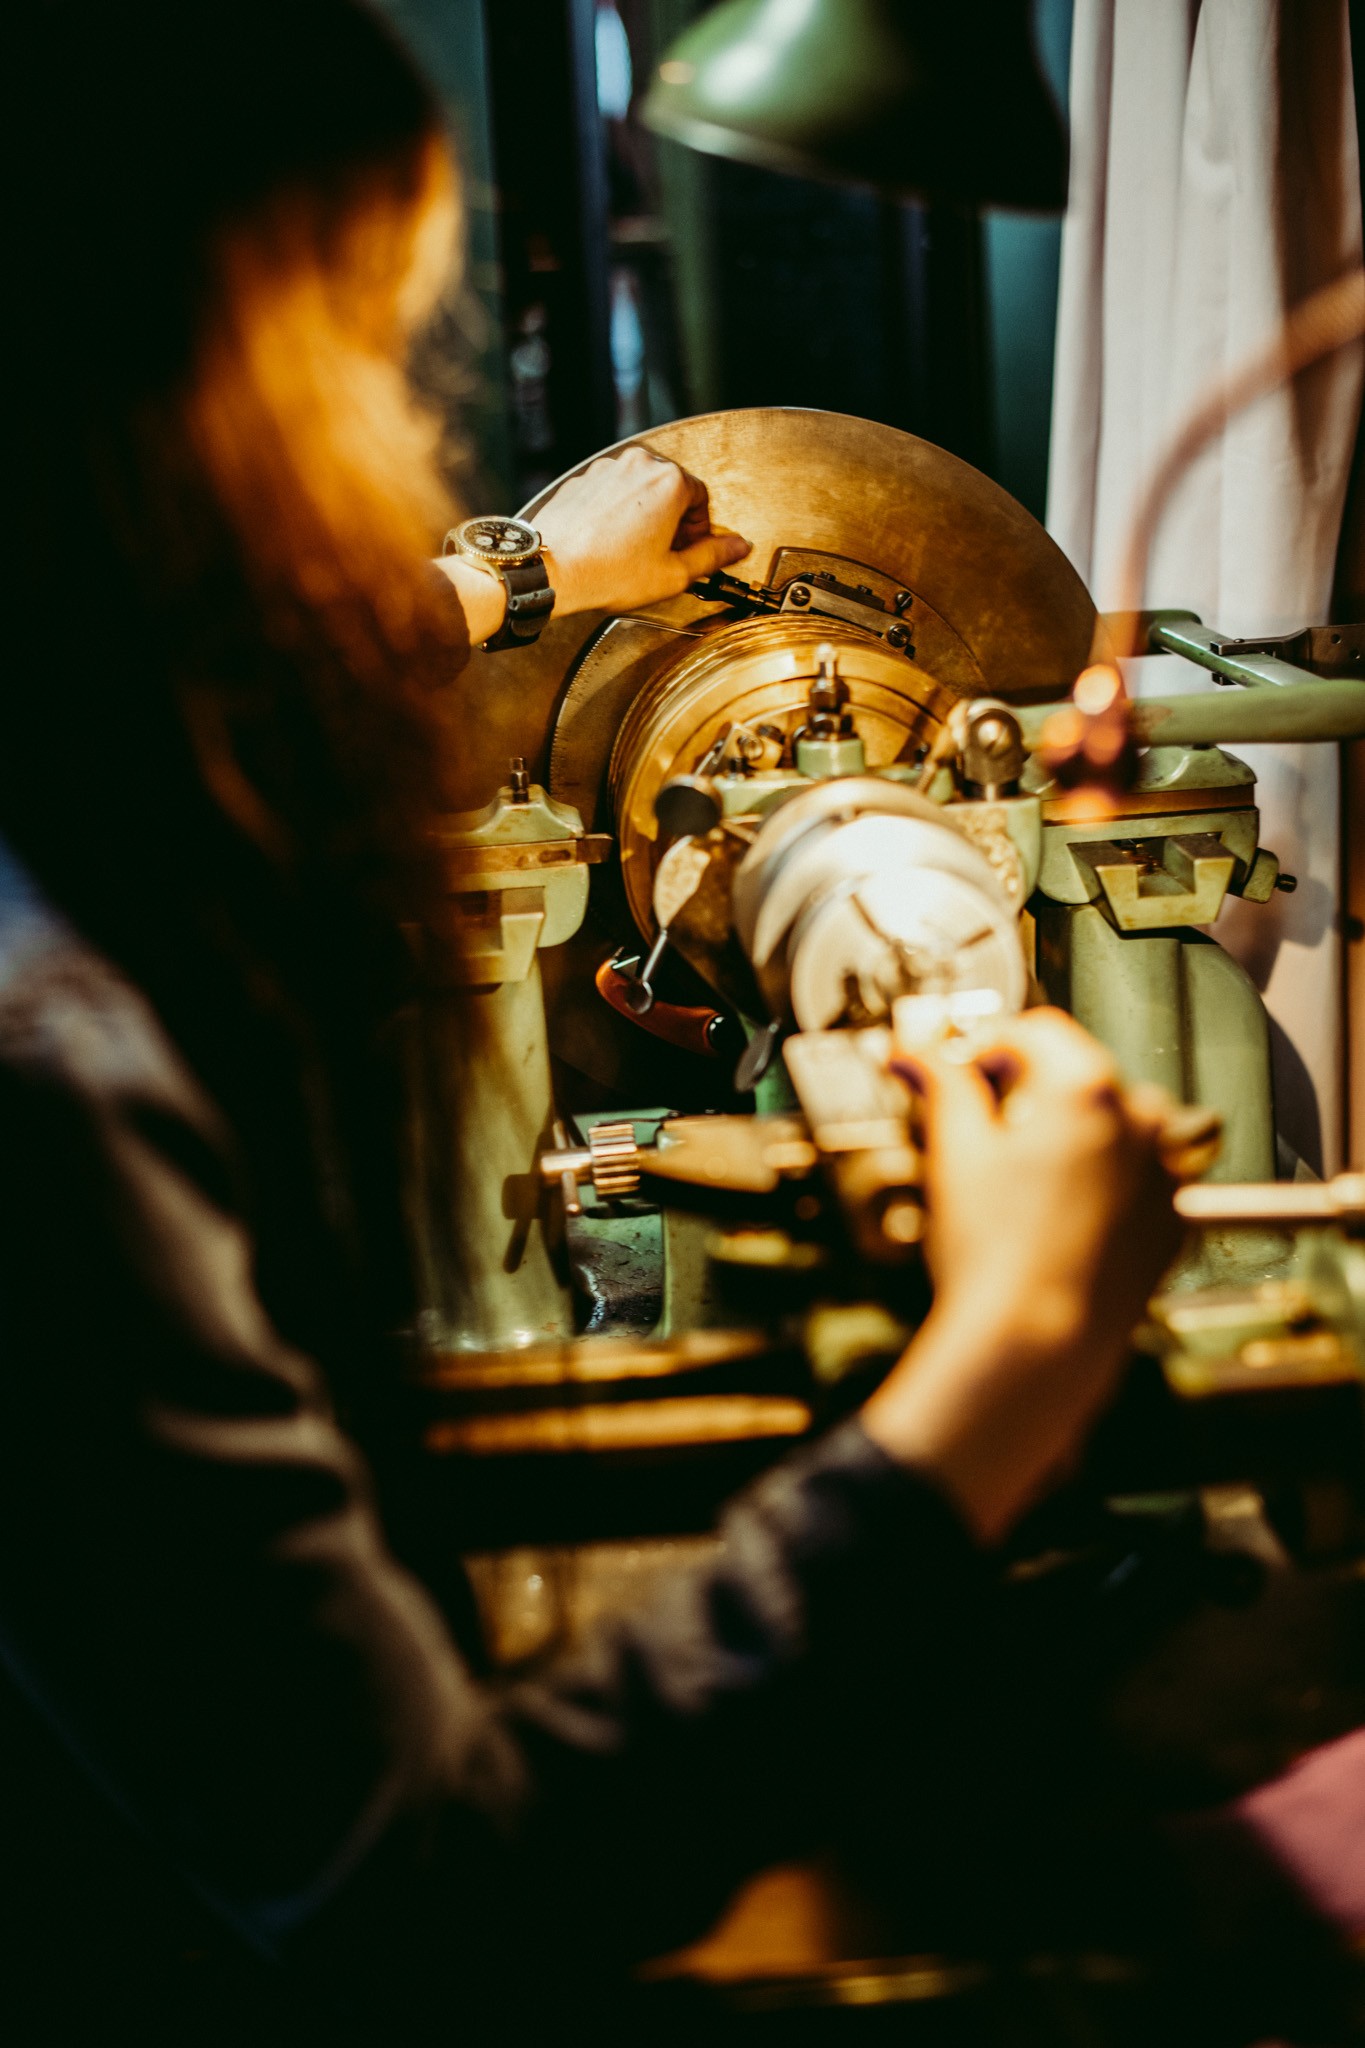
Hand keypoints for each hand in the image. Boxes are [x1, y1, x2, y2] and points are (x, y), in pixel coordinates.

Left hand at [535, 446, 750, 615]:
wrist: (551, 570)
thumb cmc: (607, 572)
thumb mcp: (673, 573)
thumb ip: (712, 556)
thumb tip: (738, 546)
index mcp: (670, 482)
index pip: (702, 498)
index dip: (700, 528)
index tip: (690, 548)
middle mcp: (639, 465)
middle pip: (671, 489)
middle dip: (673, 519)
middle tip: (663, 553)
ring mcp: (608, 468)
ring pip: (640, 489)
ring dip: (645, 514)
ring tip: (633, 550)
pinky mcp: (583, 478)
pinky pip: (612, 492)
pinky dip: (617, 511)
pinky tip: (610, 541)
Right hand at [861, 1009, 1181, 1542]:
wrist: (1037, 1344)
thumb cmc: (996, 1254)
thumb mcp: (955, 1153)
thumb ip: (944, 1087)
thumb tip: (921, 1054)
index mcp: (1086, 1089)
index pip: (1038, 1031)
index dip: (988, 1043)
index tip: (961, 1065)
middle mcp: (1139, 1121)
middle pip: (1081, 1076)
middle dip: (1032, 1091)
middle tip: (983, 1123)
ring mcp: (1162, 1174)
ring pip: (1119, 1125)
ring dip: (1076, 1133)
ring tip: (1025, 1173)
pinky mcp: (1170, 1223)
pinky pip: (1141, 1178)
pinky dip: (1106, 1181)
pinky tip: (1058, 1212)